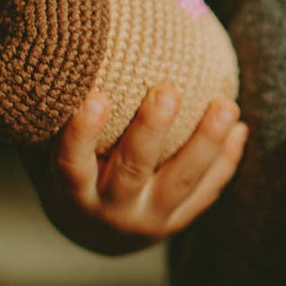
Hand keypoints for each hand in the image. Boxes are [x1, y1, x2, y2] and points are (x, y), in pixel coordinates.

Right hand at [19, 83, 247, 255]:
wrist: (94, 235)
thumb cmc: (72, 173)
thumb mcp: (48, 155)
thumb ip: (51, 117)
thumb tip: (52, 51)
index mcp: (71, 196)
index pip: (71, 165)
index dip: (80, 134)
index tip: (94, 97)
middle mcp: (110, 212)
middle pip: (134, 170)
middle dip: (152, 130)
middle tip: (168, 89)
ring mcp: (149, 221)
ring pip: (182, 181)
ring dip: (206, 142)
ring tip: (227, 105)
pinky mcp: (178, 222)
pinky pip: (207, 191)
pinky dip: (225, 159)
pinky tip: (238, 128)